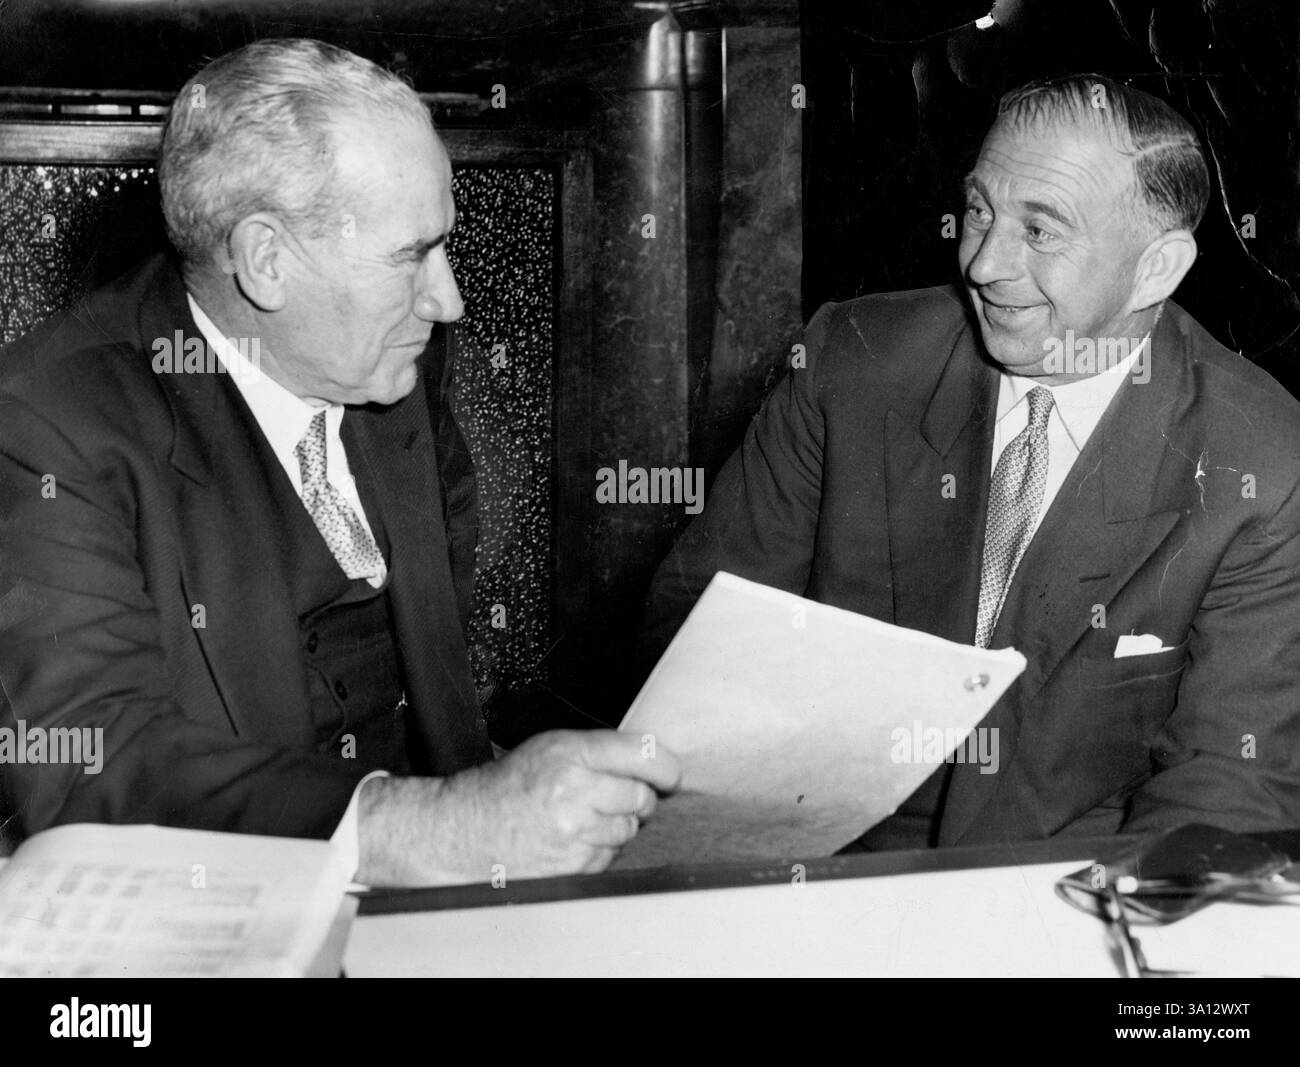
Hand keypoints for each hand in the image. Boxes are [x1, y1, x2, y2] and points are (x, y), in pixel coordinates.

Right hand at [356, 729, 680, 886]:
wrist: (463, 829)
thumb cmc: (508, 785)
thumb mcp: (550, 748)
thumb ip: (599, 752)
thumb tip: (653, 763)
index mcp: (569, 753)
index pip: (642, 754)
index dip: (666, 766)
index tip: (671, 774)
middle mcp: (574, 790)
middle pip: (641, 797)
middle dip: (638, 799)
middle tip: (618, 797)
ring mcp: (572, 831)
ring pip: (628, 830)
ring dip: (618, 826)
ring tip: (585, 818)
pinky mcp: (570, 863)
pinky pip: (610, 857)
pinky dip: (600, 850)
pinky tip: (574, 839)